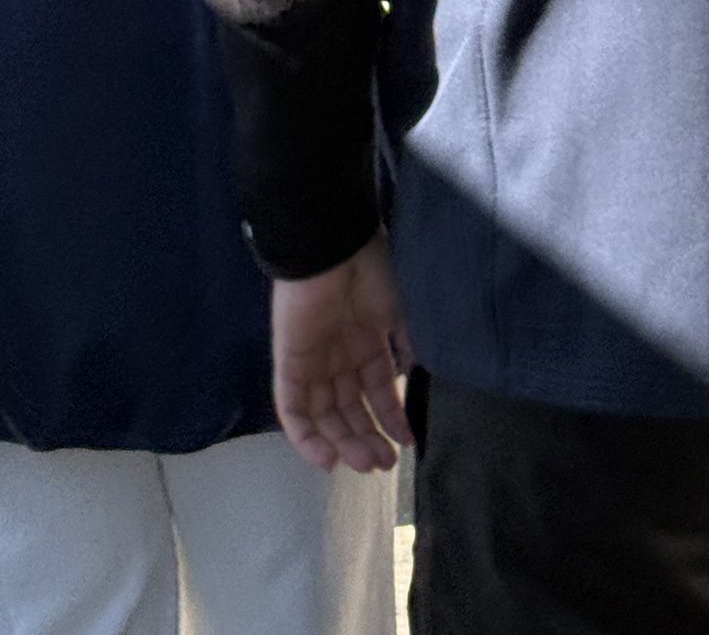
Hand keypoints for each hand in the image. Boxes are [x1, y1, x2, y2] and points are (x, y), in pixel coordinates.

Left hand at [271, 232, 411, 473]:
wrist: (334, 245)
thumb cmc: (372, 271)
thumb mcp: (401, 311)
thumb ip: (408, 346)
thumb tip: (419, 379)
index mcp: (365, 340)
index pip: (376, 389)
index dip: (391, 417)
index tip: (407, 442)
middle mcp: (338, 354)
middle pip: (349, 408)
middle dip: (367, 437)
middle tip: (384, 463)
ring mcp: (313, 359)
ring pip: (324, 414)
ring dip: (343, 442)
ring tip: (365, 464)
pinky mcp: (289, 361)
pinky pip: (293, 408)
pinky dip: (306, 437)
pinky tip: (328, 458)